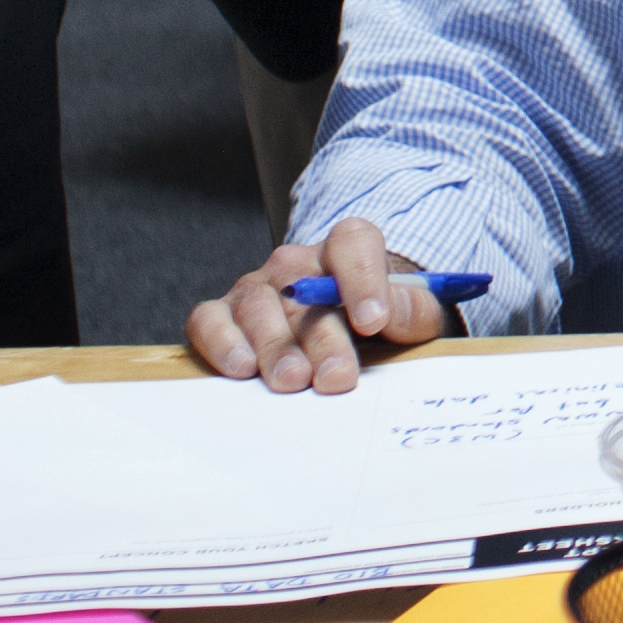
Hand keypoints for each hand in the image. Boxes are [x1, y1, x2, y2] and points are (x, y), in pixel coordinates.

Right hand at [192, 214, 463, 393]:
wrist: (344, 328)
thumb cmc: (379, 322)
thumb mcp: (413, 316)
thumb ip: (410, 311)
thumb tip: (390, 314)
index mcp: (347, 249)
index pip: (353, 242)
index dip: (363, 278)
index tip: (374, 321)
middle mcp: (295, 264)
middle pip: (303, 290)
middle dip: (322, 337)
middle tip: (336, 376)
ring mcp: (254, 287)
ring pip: (259, 308)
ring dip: (276, 347)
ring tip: (292, 380)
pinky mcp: (220, 315)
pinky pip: (209, 321)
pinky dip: (221, 343)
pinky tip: (242, 367)